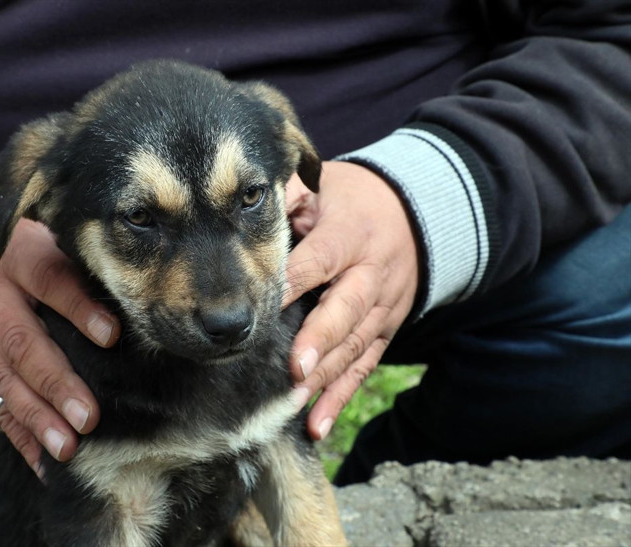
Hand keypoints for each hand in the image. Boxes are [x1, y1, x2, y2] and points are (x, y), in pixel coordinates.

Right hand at [0, 216, 119, 474]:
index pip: (50, 281)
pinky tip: (42, 459)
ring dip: (35, 418)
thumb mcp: (47, 234)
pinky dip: (16, 432)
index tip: (112, 335)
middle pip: (22, 343)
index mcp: (20, 260)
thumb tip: (136, 287)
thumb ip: (80, 259)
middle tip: (88, 418)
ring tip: (67, 448)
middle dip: (56, 384)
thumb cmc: (23, 244)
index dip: (79, 308)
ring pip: (3, 380)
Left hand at [283, 161, 419, 439]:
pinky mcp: (385, 330)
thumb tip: (247, 204)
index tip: (261, 305)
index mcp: (349, 235)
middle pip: (345, 309)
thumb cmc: (352, 199)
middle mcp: (370, 274)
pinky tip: (318, 424)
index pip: (317, 261)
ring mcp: (382, 307)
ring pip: (355, 345)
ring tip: (297, 400)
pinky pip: (364, 367)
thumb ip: (289, 194)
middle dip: (320, 340)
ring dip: (326, 375)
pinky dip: (342, 397)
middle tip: (295, 367)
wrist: (416, 212)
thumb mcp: (324, 185)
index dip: (290, 283)